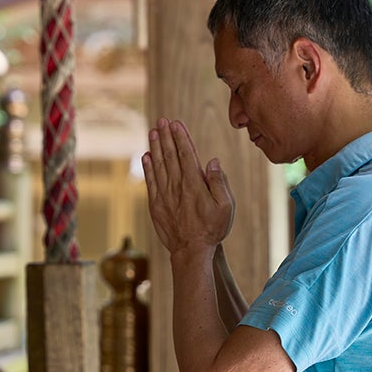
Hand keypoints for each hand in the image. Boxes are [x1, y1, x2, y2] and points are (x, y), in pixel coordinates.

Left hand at [142, 118, 234, 257]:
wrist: (191, 251)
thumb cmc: (212, 229)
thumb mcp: (225, 206)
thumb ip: (219, 182)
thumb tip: (212, 161)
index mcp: (194, 184)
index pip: (186, 154)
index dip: (180, 137)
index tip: (176, 123)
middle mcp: (177, 186)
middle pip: (170, 155)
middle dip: (166, 136)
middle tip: (162, 120)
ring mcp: (164, 195)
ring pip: (158, 165)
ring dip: (155, 147)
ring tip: (153, 132)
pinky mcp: (156, 205)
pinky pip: (150, 181)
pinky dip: (148, 167)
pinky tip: (146, 156)